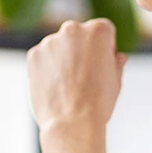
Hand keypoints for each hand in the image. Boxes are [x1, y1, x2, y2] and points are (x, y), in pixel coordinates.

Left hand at [27, 18, 124, 152]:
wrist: (72, 123)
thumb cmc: (99, 103)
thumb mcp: (116, 81)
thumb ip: (115, 63)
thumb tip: (117, 57)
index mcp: (98, 30)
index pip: (103, 31)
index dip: (105, 50)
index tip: (102, 67)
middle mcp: (73, 29)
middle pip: (79, 35)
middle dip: (82, 50)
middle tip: (84, 77)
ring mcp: (50, 41)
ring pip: (59, 47)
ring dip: (63, 59)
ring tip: (68, 86)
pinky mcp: (34, 55)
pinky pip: (43, 58)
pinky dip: (47, 68)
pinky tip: (54, 88)